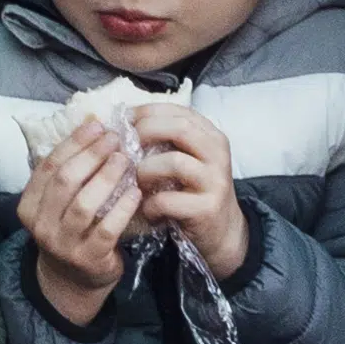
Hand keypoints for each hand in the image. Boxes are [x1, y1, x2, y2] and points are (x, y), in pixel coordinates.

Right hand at [17, 118, 142, 331]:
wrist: (73, 280)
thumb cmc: (70, 230)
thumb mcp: (58, 203)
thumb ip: (69, 171)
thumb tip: (92, 123)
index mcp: (29, 205)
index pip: (48, 166)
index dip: (74, 143)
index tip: (97, 125)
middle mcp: (41, 225)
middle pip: (65, 181)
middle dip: (92, 155)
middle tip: (116, 139)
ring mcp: (63, 244)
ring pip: (84, 204)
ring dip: (107, 177)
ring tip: (125, 160)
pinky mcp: (88, 258)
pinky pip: (106, 229)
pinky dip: (122, 208)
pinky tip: (136, 192)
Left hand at [128, 105, 256, 280]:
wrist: (222, 232)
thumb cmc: (194, 192)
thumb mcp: (188, 160)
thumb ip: (166, 141)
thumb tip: (122, 124)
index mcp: (211, 136)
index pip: (179, 111)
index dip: (147, 111)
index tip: (124, 120)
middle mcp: (217, 154)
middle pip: (179, 128)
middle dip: (146, 132)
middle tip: (124, 147)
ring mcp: (215, 181)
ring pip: (174, 162)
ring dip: (145, 171)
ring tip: (137, 182)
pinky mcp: (207, 208)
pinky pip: (168, 200)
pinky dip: (150, 204)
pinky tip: (147, 210)